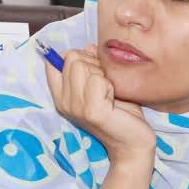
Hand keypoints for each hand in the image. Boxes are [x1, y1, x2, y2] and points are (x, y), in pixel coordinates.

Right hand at [45, 45, 155, 167]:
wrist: (133, 143)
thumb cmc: (121, 114)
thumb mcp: (104, 84)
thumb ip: (93, 65)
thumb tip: (88, 46)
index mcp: (62, 96)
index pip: (55, 61)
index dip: (77, 58)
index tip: (93, 71)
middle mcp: (64, 102)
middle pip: (73, 58)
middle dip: (95, 65)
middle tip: (107, 86)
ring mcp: (76, 107)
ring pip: (84, 65)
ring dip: (104, 75)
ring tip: (111, 94)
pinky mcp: (92, 111)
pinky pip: (99, 80)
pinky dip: (111, 85)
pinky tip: (114, 101)